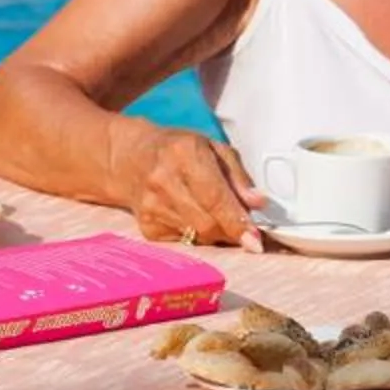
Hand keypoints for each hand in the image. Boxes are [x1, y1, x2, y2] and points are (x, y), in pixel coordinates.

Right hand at [110, 122, 264, 249]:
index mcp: (185, 154)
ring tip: (219, 216)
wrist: (131, 158)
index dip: (237, 221)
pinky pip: (184, 240)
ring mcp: (150, 205)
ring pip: (197, 235)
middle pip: (207, 222)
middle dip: (231, 231)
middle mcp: (163, 180)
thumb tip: (258, 203)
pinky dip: (198, 234)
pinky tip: (194, 216)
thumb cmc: (180, 150)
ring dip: (218, 233)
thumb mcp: (216, 149)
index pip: (214, 196)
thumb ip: (239, 177)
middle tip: (245, 228)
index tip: (255, 240)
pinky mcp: (146, 226)